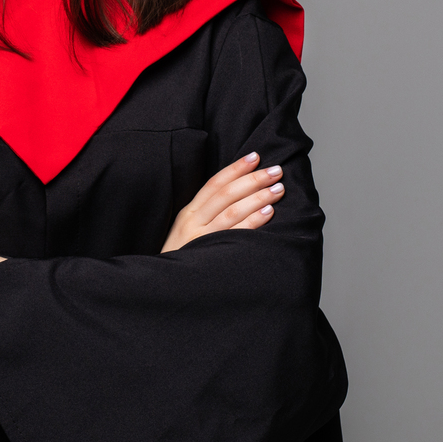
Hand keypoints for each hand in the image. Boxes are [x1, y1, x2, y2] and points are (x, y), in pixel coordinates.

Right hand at [161, 151, 284, 252]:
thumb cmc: (181, 257)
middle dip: (253, 179)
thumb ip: (206, 215)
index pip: (214, 183)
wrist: (165, 284)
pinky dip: (253, 221)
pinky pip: (235, 233)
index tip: (255, 156)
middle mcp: (194, 221)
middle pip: (226, 193)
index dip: (236, 168)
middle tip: (276, 171)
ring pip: (232, 210)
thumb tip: (237, 196)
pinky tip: (268, 213)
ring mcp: (201, 237)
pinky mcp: (209, 253)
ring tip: (277, 189)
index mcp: (189, 212)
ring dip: (258, 197)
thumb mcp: (186, 231)